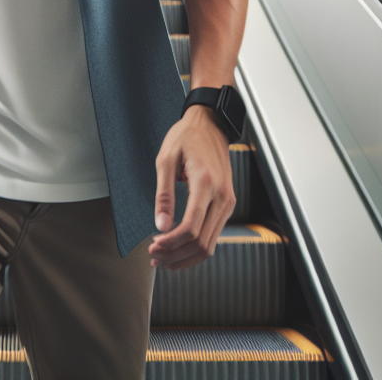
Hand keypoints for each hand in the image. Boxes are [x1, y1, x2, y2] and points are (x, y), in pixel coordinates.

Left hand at [149, 105, 234, 269]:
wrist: (210, 124)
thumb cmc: (186, 137)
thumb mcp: (166, 159)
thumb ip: (163, 194)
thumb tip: (160, 225)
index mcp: (206, 183)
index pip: (191, 227)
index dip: (171, 243)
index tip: (153, 246)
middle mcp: (222, 197)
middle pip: (202, 243)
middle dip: (176, 255)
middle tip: (154, 256)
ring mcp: (228, 202)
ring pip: (210, 245)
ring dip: (185, 256)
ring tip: (163, 257)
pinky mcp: (227, 204)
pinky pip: (213, 235)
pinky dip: (195, 247)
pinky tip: (177, 247)